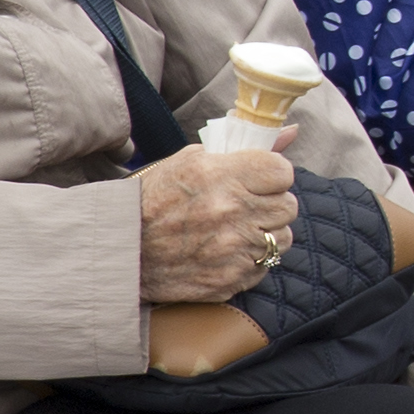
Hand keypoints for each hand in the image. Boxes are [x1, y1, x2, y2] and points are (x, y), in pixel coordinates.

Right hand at [135, 142, 297, 302]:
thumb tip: (290, 132)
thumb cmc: (155, 199)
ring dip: (266, 232)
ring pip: (283, 239)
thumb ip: (243, 147)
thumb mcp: (192, 160)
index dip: (274, 174)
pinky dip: (252, 259)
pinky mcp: (230, 280)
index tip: (262, 178)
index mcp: (221, 176)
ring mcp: (232, 250)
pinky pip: (264, 267)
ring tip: (239, 228)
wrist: (123, 249)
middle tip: (249, 204)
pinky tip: (228, 251)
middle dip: (273, 203)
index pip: (282, 172)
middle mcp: (231, 213)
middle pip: (288, 206)